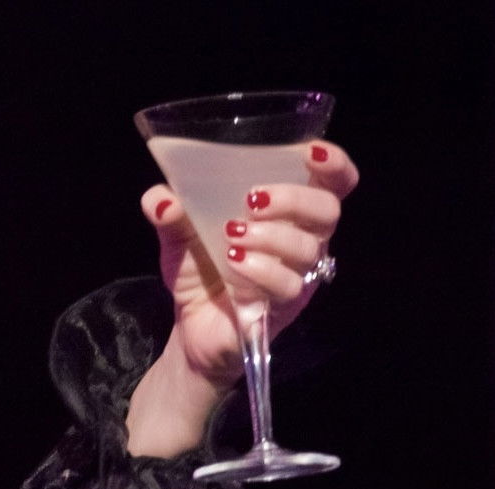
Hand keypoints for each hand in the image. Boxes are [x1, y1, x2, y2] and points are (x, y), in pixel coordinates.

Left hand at [127, 140, 359, 454]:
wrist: (191, 331)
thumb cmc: (199, 276)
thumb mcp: (179, 241)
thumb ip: (171, 216)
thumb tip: (160, 197)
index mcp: (289, 216)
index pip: (332, 185)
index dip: (334, 165)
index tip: (311, 152)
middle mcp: (303, 242)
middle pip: (327, 211)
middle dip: (293, 199)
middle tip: (252, 201)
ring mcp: (297, 276)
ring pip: (308, 249)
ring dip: (270, 236)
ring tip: (232, 236)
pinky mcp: (284, 307)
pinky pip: (287, 286)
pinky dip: (258, 270)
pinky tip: (233, 265)